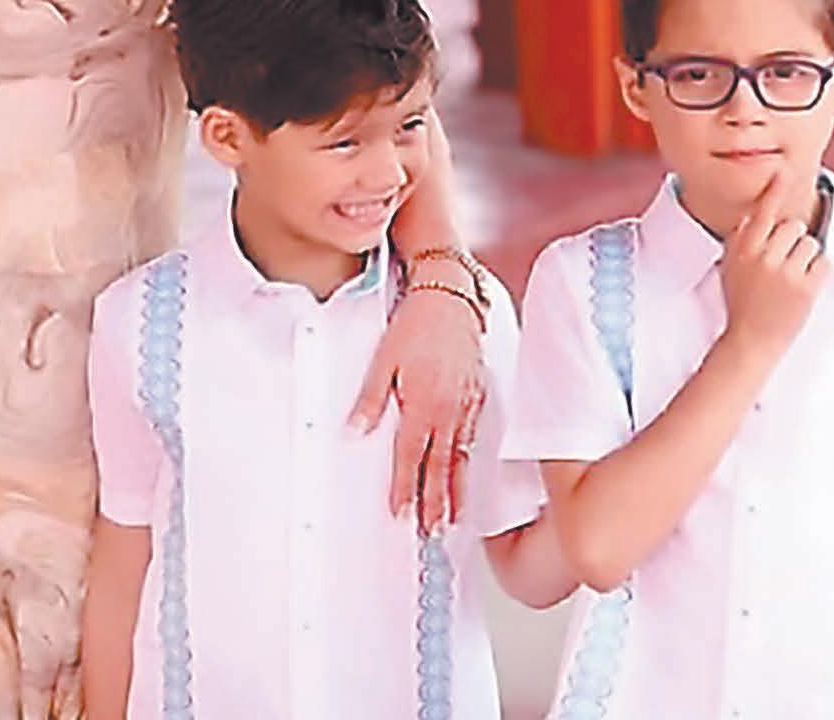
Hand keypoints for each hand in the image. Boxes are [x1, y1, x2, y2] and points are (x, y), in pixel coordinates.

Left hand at [352, 285, 487, 532]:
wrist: (451, 300)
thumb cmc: (417, 326)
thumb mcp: (384, 360)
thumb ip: (370, 400)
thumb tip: (355, 432)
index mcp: (423, 404)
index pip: (411, 457)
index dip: (405, 488)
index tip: (401, 513)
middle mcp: (450, 411)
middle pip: (441, 467)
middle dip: (435, 503)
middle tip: (432, 533)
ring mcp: (468, 406)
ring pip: (461, 458)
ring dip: (455, 491)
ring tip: (451, 518)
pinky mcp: (478, 398)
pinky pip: (473, 439)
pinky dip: (469, 463)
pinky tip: (465, 474)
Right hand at [718, 168, 827, 359]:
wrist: (750, 341)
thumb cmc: (741, 303)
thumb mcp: (731, 268)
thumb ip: (743, 242)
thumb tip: (757, 218)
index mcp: (741, 248)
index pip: (761, 211)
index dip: (774, 190)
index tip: (784, 170)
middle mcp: (761, 255)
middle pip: (793, 226)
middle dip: (793, 240)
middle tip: (783, 263)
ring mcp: (783, 271)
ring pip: (810, 243)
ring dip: (806, 257)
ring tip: (791, 278)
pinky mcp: (804, 287)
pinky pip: (822, 263)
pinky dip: (816, 273)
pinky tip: (801, 288)